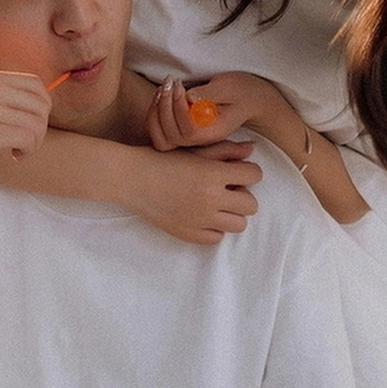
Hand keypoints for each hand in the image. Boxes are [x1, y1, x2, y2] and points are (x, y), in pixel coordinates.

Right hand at [0, 68, 51, 175]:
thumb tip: (33, 105)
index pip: (36, 84)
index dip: (41, 107)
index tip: (28, 124)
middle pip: (42, 103)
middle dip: (41, 126)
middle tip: (26, 141)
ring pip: (38, 122)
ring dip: (35, 141)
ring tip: (19, 150)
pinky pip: (28, 138)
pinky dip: (28, 150)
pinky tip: (14, 156)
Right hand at [124, 143, 261, 243]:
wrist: (131, 178)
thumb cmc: (162, 159)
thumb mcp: (194, 150)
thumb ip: (226, 150)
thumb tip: (251, 149)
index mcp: (213, 174)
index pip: (254, 175)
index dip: (248, 172)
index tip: (237, 171)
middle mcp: (210, 199)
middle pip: (251, 205)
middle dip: (242, 195)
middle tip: (226, 189)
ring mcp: (200, 220)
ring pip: (239, 225)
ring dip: (231, 213)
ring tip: (216, 204)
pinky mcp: (189, 234)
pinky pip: (217, 238)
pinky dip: (213, 228)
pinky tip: (202, 215)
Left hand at [146, 72, 284, 150]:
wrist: (247, 98)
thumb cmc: (241, 91)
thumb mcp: (230, 86)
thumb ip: (211, 93)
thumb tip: (190, 97)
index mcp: (213, 133)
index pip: (189, 132)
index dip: (178, 109)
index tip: (180, 86)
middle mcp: (199, 140)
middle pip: (170, 137)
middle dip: (164, 107)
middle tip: (170, 83)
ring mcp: (187, 138)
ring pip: (160, 136)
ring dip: (156, 110)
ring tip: (165, 87)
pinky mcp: (179, 131)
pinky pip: (157, 130)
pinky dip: (153, 113)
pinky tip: (162, 94)